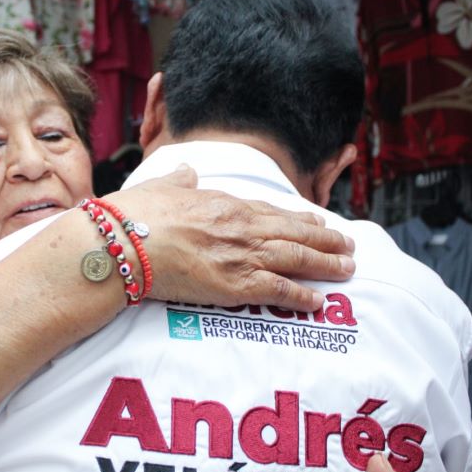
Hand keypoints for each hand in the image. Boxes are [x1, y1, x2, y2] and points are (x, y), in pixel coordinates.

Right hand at [109, 165, 355, 312]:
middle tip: (348, 244)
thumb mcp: (160, 186)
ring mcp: (241, 255)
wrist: (123, 242)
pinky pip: (279, 291)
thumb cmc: (135, 215)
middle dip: (325, 239)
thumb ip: (179, 180)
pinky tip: (319, 300)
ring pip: (296, 259)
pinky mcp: (236, 286)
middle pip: (293, 232)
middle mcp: (241, 226)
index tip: (316, 222)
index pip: (270, 211)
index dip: (297, 219)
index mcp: (224, 203)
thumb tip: (186, 171)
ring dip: (326, 263)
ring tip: (348, 267)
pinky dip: (302, 296)